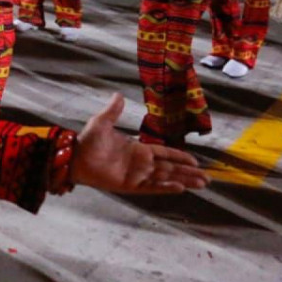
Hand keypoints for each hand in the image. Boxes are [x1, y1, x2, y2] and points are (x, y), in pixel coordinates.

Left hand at [70, 93, 208, 193]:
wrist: (74, 157)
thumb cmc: (87, 141)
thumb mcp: (102, 122)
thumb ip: (113, 110)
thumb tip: (118, 94)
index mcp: (137, 149)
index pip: (165, 153)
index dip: (180, 156)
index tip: (195, 160)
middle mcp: (140, 164)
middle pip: (170, 168)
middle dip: (188, 172)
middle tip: (208, 177)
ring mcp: (136, 175)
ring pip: (165, 178)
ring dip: (183, 180)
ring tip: (201, 183)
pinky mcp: (130, 186)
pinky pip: (152, 187)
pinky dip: (166, 187)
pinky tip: (180, 188)